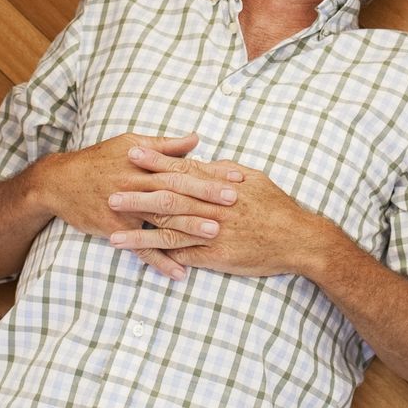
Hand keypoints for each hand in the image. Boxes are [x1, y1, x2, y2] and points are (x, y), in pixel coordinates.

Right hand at [34, 131, 237, 245]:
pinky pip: (141, 248)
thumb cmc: (99, 160)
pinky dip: (161, 261)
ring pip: (162, 218)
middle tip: (235, 204)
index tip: (238, 178)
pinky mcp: (116, 229)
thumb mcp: (131, 143)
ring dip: (188, 228)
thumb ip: (166, 145)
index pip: (185, 168)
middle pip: (178, 191)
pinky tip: (181, 272)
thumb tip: (196, 138)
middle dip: (207, 197)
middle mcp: (138, 184)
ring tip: (215, 235)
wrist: (60, 182)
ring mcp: (127, 208)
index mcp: (145, 163)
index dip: (212, 173)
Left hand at [115, 154, 351, 281]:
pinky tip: (132, 252)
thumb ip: (225, 170)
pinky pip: (178, 253)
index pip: (182, 169)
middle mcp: (212, 206)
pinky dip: (153, 252)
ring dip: (137, 224)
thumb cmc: (277, 208)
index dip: (156, 160)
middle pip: (168, 195)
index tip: (132, 152)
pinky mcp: (213, 255)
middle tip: (109, 186)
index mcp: (221, 184)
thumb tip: (203, 159)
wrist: (299, 240)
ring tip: (110, 223)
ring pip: (167, 226)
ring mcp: (212, 231)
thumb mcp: (254, 179)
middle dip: (137, 191)